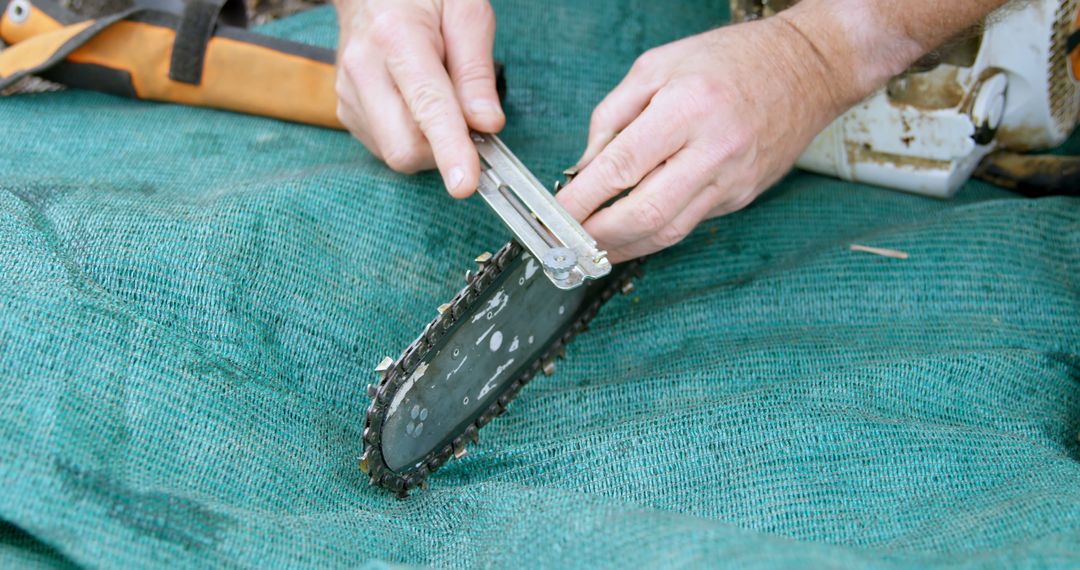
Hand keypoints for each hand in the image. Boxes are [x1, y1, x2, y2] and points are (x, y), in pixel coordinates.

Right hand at [333, 0, 503, 196]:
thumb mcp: (466, 12)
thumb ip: (476, 71)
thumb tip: (487, 124)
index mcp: (395, 37)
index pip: (427, 107)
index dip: (450, 149)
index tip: (465, 183)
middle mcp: (363, 69)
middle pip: (405, 147)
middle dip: (444, 149)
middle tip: (466, 116)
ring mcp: (349, 94)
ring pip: (396, 153)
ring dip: (429, 141)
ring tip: (437, 95)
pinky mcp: (347, 112)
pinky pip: (387, 147)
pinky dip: (412, 137)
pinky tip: (415, 103)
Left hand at [555, 16, 853, 262]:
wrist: (808, 69)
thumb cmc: (730, 60)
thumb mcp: (657, 66)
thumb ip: (613, 116)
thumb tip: (584, 166)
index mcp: (688, 108)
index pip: (622, 165)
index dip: (583, 197)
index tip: (555, 213)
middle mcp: (714, 149)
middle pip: (645, 212)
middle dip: (598, 234)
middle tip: (567, 242)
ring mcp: (732, 179)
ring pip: (669, 230)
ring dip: (623, 247)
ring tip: (589, 250)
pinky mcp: (742, 196)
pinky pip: (688, 224)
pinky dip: (652, 236)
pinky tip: (627, 237)